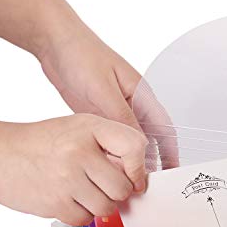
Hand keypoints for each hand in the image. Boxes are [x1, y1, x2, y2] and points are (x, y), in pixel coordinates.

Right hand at [0, 114, 147, 225]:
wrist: (1, 155)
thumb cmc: (46, 143)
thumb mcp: (82, 130)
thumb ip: (113, 146)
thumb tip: (138, 179)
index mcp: (89, 128)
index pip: (133, 146)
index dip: (139, 168)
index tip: (135, 178)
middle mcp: (78, 152)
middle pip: (122, 188)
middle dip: (116, 191)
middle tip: (101, 184)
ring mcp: (66, 179)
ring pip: (107, 207)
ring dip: (99, 204)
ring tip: (83, 190)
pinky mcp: (54, 203)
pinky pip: (86, 219)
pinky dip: (81, 214)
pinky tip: (69, 199)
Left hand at [39, 25, 178, 169]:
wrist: (54, 43)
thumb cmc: (82, 55)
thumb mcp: (104, 90)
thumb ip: (122, 117)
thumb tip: (139, 144)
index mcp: (142, 96)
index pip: (165, 130)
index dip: (171, 153)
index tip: (172, 172)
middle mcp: (133, 107)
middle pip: (150, 141)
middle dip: (152, 163)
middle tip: (148, 184)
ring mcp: (117, 113)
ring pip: (131, 144)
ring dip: (131, 161)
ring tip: (129, 181)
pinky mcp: (101, 116)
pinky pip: (112, 141)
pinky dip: (113, 155)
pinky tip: (109, 168)